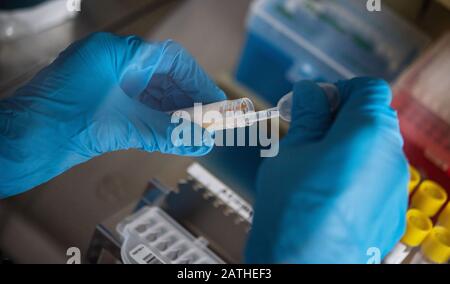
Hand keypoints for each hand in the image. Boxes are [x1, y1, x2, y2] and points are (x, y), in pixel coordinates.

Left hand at [0, 32, 225, 197]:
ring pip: (153, 93)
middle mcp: (113, 62)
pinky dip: (158, 120)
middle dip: (189, 100)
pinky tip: (174, 134)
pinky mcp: (103, 101)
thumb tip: (202, 139)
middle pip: (164, 76)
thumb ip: (166, 132)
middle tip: (210, 122)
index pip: (170, 59)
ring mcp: (107, 81)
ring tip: (197, 132)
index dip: (197, 81)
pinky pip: (140, 106)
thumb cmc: (59, 125)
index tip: (216, 102)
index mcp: (115, 53)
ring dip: (175, 112)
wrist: (19, 145)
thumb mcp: (121, 126)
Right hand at [246, 78, 408, 263]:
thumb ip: (308, 115)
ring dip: (347, 147)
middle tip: (308, 132)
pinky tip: (327, 191)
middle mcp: (391, 156)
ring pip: (373, 151)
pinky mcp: (391, 211)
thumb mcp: (292, 150)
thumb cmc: (294, 209)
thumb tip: (311, 93)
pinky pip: (376, 180)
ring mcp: (394, 187)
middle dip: (341, 119)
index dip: (339, 90)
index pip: (367, 88)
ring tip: (313, 165)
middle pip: (373, 119)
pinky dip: (355, 175)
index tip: (315, 103)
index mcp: (368, 131)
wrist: (305, 266)